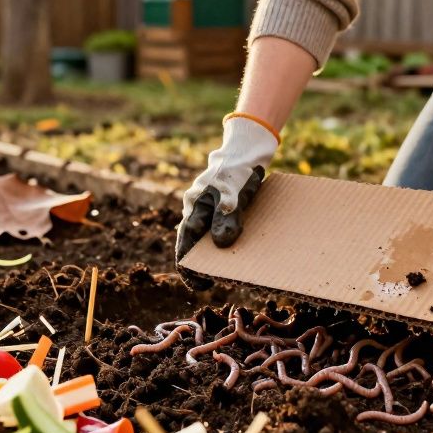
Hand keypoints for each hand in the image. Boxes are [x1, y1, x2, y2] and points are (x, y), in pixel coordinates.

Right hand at [175, 114, 279, 288]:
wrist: (246, 148)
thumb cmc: (237, 170)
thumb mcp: (234, 194)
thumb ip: (227, 217)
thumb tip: (221, 244)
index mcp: (194, 207)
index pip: (185, 244)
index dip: (188, 267)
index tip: (198, 284)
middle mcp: (196, 209)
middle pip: (194, 243)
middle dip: (202, 263)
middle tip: (215, 281)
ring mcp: (207, 207)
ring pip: (206, 236)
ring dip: (214, 253)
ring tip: (228, 270)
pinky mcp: (220, 206)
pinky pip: (218, 228)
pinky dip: (225, 240)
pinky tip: (237, 249)